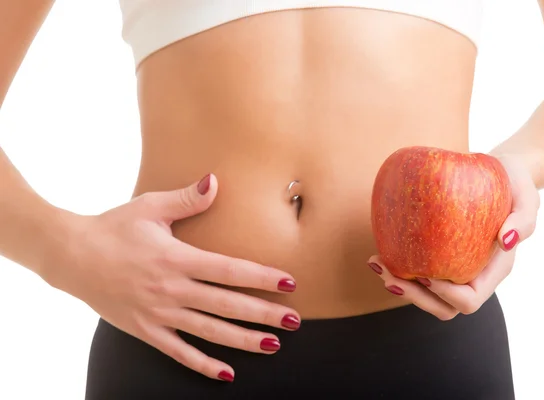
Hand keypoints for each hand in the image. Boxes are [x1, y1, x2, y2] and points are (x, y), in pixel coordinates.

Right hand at [44, 174, 299, 381]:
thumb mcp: (150, 207)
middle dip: (264, 313)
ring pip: (209, 331)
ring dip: (243, 340)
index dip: (261, 277)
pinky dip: (202, 364)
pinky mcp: (145, 329)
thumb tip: (215, 181)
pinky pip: (178, 351)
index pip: (229, 270)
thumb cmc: (113, 227)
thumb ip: (187, 199)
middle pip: (227, 304)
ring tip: (273, 345)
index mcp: (177, 258)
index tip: (289, 282)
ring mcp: (158, 313)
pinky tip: (227, 373)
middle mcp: (172, 289)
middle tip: (295, 321)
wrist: (71, 255)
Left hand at [367, 155, 539, 319]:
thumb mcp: (527, 196)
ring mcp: (453, 268)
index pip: (468, 300)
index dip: (445, 294)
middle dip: (413, 297)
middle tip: (389, 276)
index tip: (426, 273)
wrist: (501, 173)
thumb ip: (523, 219)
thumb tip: (507, 240)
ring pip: (425, 295)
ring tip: (376, 264)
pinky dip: (396, 269)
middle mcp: (472, 275)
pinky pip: (416, 273)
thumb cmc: (515, 184)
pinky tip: (378, 254)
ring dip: (399, 286)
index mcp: (493, 270)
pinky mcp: (437, 255)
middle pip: (442, 307)